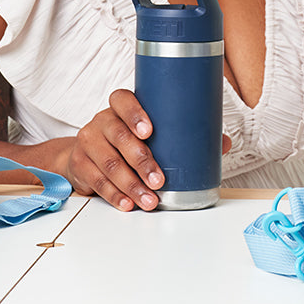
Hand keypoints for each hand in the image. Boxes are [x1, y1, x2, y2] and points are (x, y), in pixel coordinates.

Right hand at [66, 88, 232, 211]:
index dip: (135, 114)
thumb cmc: (129, 140)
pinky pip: (98, 181)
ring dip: (131, 184)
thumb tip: (223, 143)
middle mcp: (102, 120)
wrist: (87, 154)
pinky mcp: (80, 165)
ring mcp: (89, 142)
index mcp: (121, 106)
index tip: (149, 132)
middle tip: (159, 180)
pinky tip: (128, 203)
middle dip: (141, 161)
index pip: (123, 100)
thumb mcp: (153, 132)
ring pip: (109, 163)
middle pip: (118, 136)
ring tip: (150, 199)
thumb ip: (184, 134)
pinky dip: (115, 195)